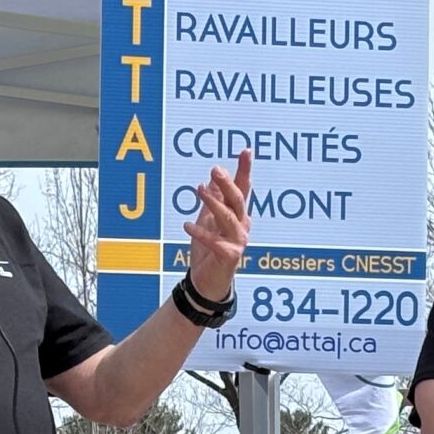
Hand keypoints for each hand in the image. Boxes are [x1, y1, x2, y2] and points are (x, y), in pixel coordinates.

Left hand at [183, 149, 252, 302]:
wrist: (207, 283)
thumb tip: (212, 178)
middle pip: (237, 200)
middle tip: (215, 169)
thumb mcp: (207, 221)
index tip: (247, 150)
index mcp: (238, 216)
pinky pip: (214, 241)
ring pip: (228, 218)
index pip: (243, 189)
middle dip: (227, 183)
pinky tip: (186, 225)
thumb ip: (213, 201)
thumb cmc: (208, 252)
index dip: (245, 170)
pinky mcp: (229, 256)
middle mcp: (242, 226)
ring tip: (199, 190)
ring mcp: (238, 242)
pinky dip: (200, 233)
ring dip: (213, 203)